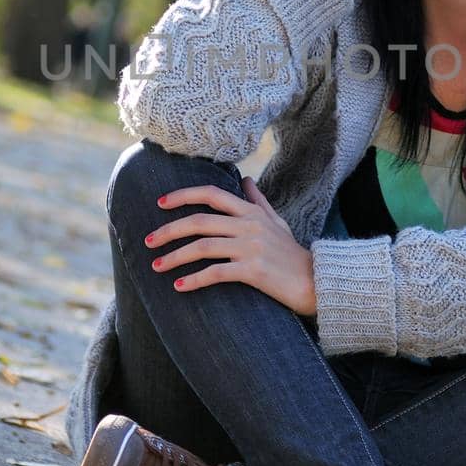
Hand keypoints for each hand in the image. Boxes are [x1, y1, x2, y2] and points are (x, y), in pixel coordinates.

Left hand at [145, 176, 315, 316]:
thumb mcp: (278, 222)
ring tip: (156, 266)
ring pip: (203, 247)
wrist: (317, 281)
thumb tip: (245, 179)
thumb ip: (258, 201)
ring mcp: (251, 247)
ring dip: (175, 257)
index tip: (160, 203)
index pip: (211, 194)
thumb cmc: (294, 253)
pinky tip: (179, 286)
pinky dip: (195, 279)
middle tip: (148, 241)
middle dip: (168, 230)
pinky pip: (216, 273)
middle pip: (199, 221)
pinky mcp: (254, 271)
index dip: (183, 195)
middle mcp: (250, 225)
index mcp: (252, 212)